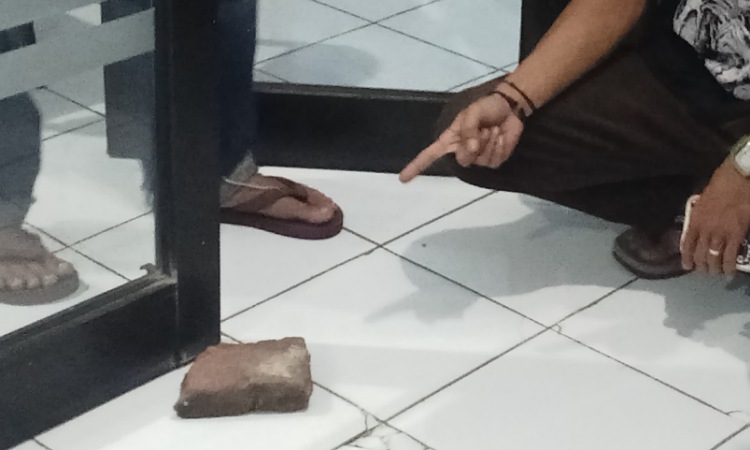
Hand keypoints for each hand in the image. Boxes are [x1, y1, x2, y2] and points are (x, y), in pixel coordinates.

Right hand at [399, 92, 524, 182]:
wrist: (510, 108)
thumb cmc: (487, 107)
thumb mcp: (472, 112)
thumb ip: (467, 130)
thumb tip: (471, 150)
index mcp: (450, 140)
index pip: (429, 155)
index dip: (416, 167)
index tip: (403, 178)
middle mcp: (462, 151)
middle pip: (462, 161)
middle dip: (474, 145)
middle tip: (483, 129)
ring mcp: (478, 158)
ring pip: (481, 161)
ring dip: (489, 142)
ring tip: (493, 129)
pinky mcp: (494, 160)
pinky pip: (494, 160)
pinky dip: (499, 147)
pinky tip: (501, 136)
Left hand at [681, 159, 749, 274]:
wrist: (737, 179)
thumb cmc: (720, 185)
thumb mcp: (702, 201)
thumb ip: (700, 215)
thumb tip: (700, 224)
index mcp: (695, 221)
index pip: (686, 244)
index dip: (686, 257)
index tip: (687, 265)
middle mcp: (704, 230)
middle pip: (699, 254)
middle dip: (701, 265)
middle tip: (704, 271)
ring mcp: (720, 233)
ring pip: (713, 257)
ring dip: (714, 268)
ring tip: (715, 273)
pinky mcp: (736, 235)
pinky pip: (730, 255)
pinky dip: (728, 266)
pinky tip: (728, 271)